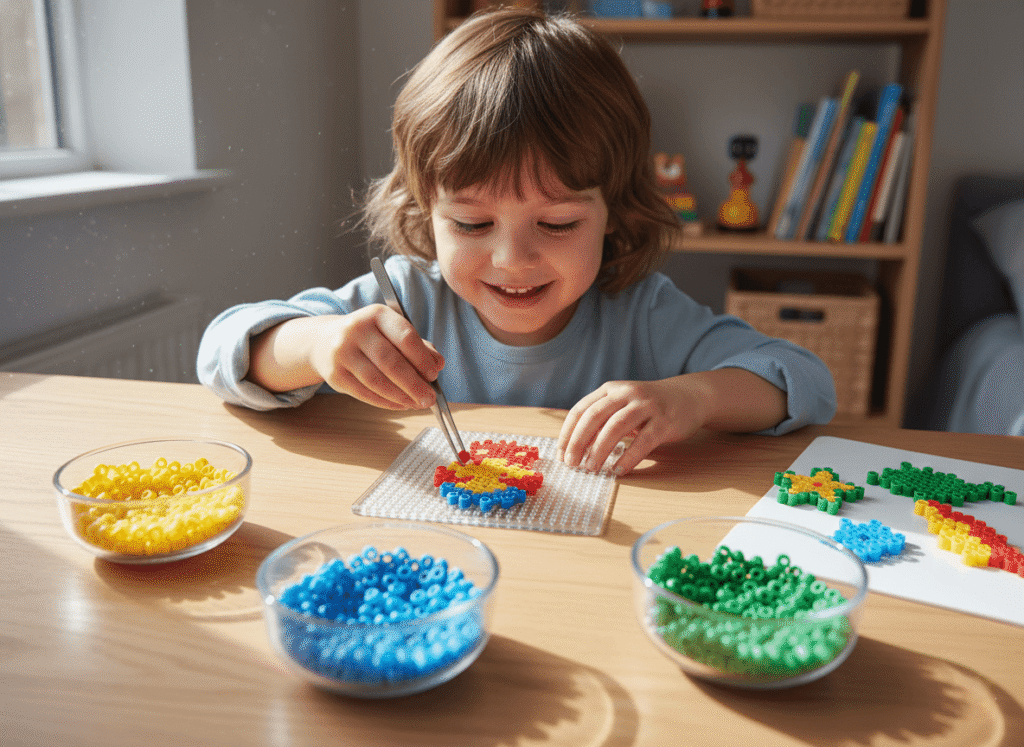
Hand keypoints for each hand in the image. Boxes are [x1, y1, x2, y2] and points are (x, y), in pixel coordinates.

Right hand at [309, 305, 443, 409]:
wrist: (325, 341)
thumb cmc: (370, 338)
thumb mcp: (393, 333)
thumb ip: (419, 346)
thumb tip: (438, 364)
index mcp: (377, 315)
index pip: (405, 337)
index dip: (422, 358)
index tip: (434, 374)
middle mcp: (356, 330)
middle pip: (390, 362)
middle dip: (413, 384)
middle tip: (429, 399)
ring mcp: (342, 352)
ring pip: (376, 381)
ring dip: (400, 396)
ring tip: (416, 404)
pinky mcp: (334, 374)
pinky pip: (364, 393)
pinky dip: (385, 402)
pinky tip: (399, 405)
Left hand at [557, 378, 706, 475]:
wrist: (689, 396)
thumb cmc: (649, 406)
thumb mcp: (622, 405)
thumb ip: (601, 420)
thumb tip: (575, 447)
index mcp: (610, 389)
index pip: (581, 410)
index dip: (567, 433)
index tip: (561, 454)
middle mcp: (627, 393)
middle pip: (594, 416)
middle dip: (578, 442)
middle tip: (571, 464)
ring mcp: (647, 405)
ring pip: (616, 427)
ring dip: (600, 450)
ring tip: (591, 468)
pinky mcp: (665, 421)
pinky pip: (643, 441)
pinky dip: (628, 457)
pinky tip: (618, 470)